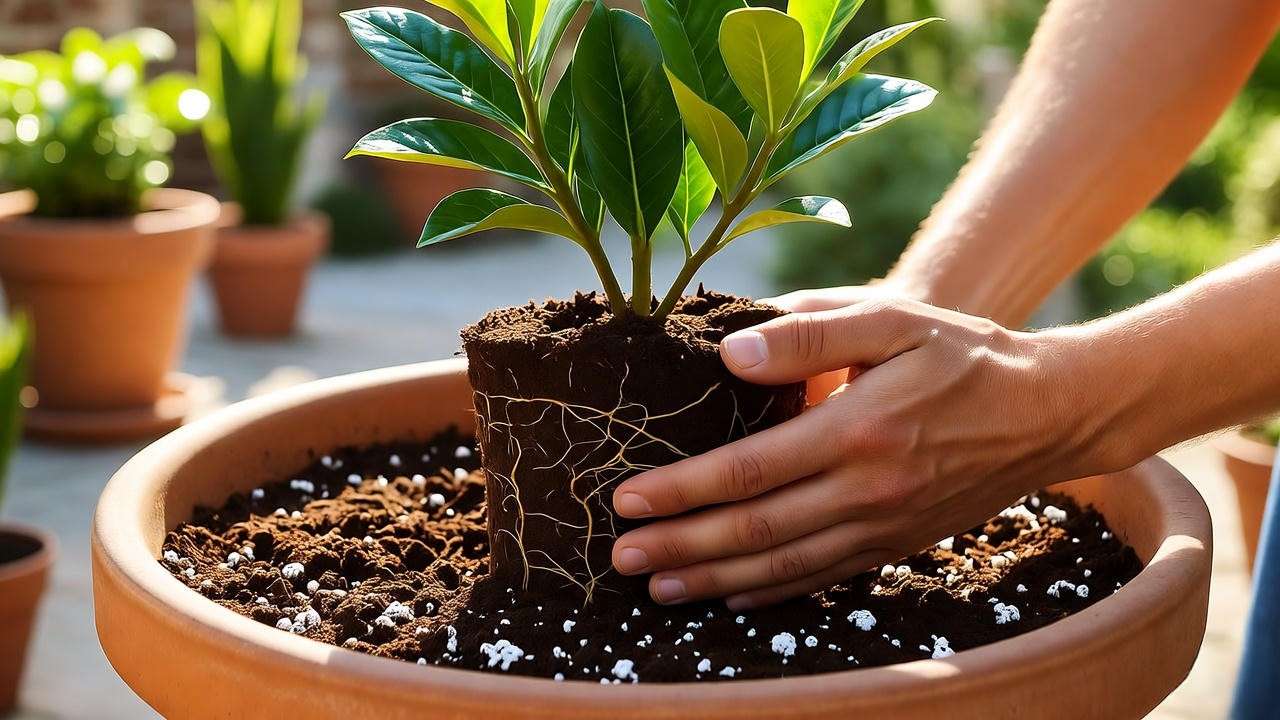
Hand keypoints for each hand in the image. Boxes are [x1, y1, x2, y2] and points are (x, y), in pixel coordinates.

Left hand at [611, 294, 1119, 608]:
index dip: (682, 490)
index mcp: (858, 429)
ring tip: (658, 586)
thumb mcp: (894, 318)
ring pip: (783, 564)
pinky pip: (822, 577)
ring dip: (714, 578)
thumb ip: (812, 331)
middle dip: (681, 545)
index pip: (748, 470)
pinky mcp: (896, 542)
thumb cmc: (963, 354)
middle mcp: (867, 489)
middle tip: (621, 557)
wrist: (1048, 411)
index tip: (627, 499)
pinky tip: (731, 593)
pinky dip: (771, 590)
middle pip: (755, 530)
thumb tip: (733, 352)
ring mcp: (883, 525)